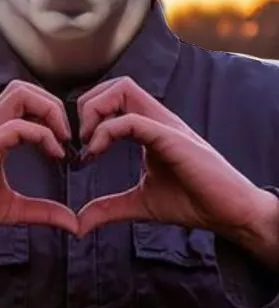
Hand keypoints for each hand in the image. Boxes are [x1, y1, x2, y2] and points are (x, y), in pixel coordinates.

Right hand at [0, 81, 77, 275]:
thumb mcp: (12, 210)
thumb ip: (42, 211)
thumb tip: (73, 223)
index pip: (26, 103)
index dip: (52, 116)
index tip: (67, 147)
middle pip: (23, 88)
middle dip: (53, 105)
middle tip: (67, 137)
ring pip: (19, 94)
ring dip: (49, 111)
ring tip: (61, 140)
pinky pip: (14, 127)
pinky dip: (40, 134)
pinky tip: (53, 154)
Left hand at [76, 77, 277, 249]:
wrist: (228, 212)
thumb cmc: (192, 202)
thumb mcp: (139, 204)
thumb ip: (108, 208)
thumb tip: (79, 223)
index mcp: (151, 127)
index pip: (115, 97)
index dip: (89, 118)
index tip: (82, 155)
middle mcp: (157, 119)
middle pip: (116, 84)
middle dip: (88, 106)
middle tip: (82, 142)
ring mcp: (165, 125)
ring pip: (123, 88)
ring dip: (95, 111)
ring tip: (90, 146)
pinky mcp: (170, 137)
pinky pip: (132, 120)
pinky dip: (106, 133)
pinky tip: (97, 155)